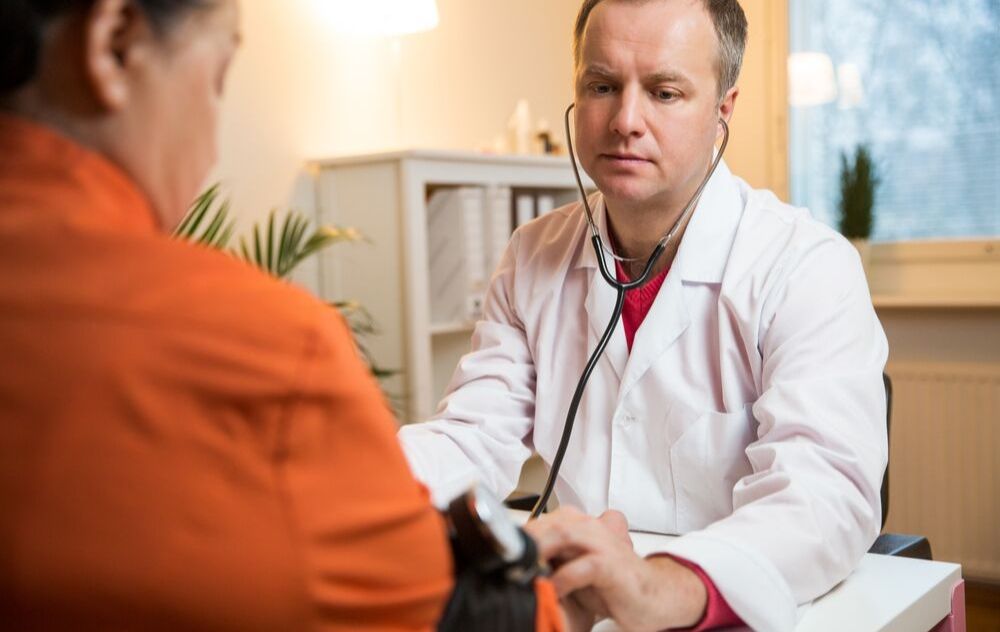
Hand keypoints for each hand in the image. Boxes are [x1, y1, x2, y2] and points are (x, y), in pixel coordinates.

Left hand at [524, 507, 706, 631]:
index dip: (523, 532)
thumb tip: (518, 563)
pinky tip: (551, 590)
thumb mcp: (578, 566)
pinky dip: (564, 578)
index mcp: (583, 525)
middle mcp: (593, 528)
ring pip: (565, 536)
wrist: (655, 596)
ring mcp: (604, 544)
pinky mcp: (613, 566)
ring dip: (540, 550)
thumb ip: (554, 558)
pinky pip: (584, 567)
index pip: (545, 519)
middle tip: (507, 557)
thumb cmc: (615, 583)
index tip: (504, 547)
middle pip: (551, 522)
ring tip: (522, 568)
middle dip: (527, 539)